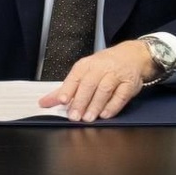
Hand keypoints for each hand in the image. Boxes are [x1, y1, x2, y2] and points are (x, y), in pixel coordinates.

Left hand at [38, 40, 155, 121]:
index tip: (62, 100)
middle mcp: (100, 68)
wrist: (131, 56)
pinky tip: (105, 114)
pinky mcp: (129, 84)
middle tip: (74, 116)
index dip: (68, 89)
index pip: (75, 76)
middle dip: (81, 101)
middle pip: (89, 84)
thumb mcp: (83, 72)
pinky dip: (113, 106)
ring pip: (104, 90)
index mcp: (86, 65)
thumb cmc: (103, 66)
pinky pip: (121, 95)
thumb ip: (65, 89)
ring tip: (88, 118)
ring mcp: (116, 75)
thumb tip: (44, 102)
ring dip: (95, 105)